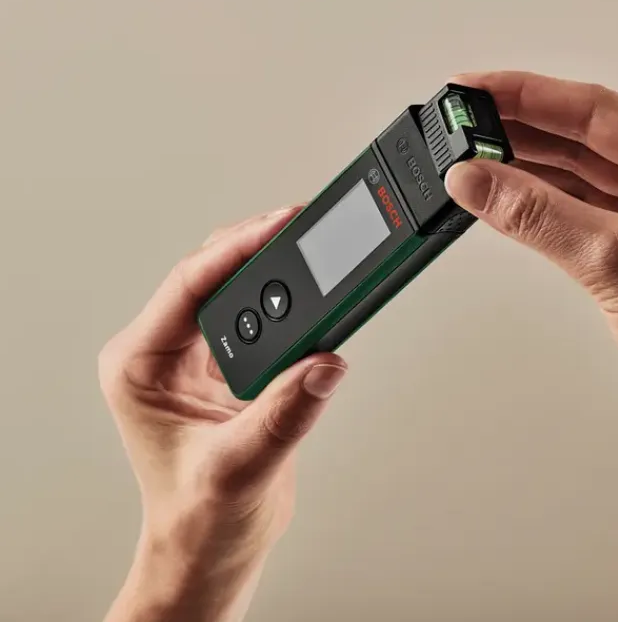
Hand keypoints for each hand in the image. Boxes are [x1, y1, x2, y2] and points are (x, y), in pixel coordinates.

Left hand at [98, 206, 347, 621]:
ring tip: (316, 255)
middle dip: (261, 247)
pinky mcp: (233, 368)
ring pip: (240, 291)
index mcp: (140, 365)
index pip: (189, 286)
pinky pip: (265, 319)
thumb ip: (283, 415)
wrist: (213, 546)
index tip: (280, 225)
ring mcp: (200, 359)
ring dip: (279, 273)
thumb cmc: (199, 517)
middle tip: (303, 228)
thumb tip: (324, 365)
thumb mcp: (239, 467)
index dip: (238, 250)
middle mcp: (165, 354)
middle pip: (215, 274)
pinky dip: (295, 307)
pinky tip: (319, 300)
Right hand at [445, 71, 617, 621]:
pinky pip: (589, 210)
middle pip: (587, 138)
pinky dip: (549, 204)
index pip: (597, 109)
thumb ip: (538, 214)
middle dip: (522, 130)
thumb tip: (480, 179)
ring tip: (475, 158)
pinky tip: (512, 197)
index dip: (528, 95)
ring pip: (585, 175)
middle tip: (464, 123)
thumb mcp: (614, 262)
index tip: (477, 89)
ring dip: (530, 168)